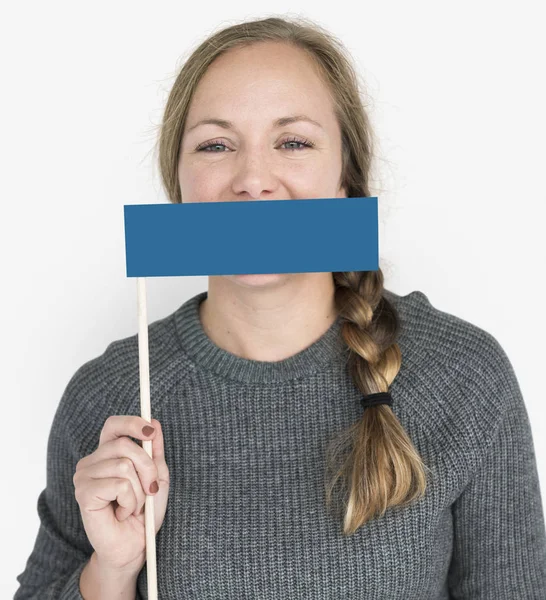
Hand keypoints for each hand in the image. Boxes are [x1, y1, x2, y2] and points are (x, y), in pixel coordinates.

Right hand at [73, 416, 169, 572]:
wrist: (134, 546)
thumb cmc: (143, 512)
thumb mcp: (156, 477)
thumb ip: (154, 451)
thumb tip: (155, 423)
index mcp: (107, 453)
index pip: (114, 425)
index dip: (132, 423)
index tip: (151, 431)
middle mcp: (91, 461)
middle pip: (125, 444)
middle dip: (147, 468)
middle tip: (150, 490)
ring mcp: (84, 476)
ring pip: (124, 465)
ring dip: (139, 490)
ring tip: (133, 506)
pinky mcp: (84, 492)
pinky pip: (119, 484)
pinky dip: (130, 501)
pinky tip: (122, 513)